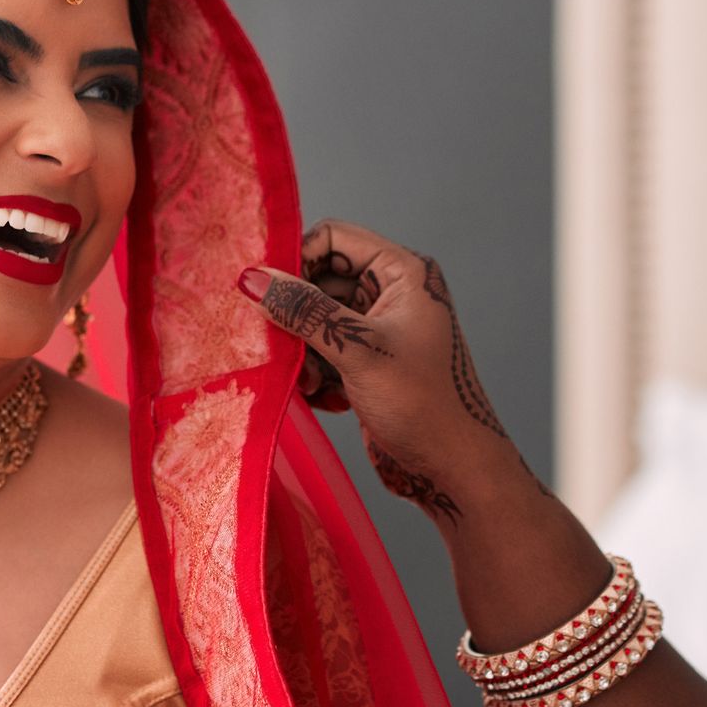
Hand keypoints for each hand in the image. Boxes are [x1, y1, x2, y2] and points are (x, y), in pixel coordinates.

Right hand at [237, 219, 526, 524]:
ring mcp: (379, 329)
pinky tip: (323, 397)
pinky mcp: (368, 362)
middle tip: (281, 347)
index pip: (333, 238)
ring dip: (304, 352)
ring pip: (316, 321)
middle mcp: (391, 294)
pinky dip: (316, 372)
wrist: (453, 467)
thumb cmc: (424, 404)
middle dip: (297, 316)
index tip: (266, 293)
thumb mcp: (357, 350)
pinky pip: (324, 351)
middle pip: (319, 281)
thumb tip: (254, 279)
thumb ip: (303, 311)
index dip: (297, 260)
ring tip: (309, 383)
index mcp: (403, 273)